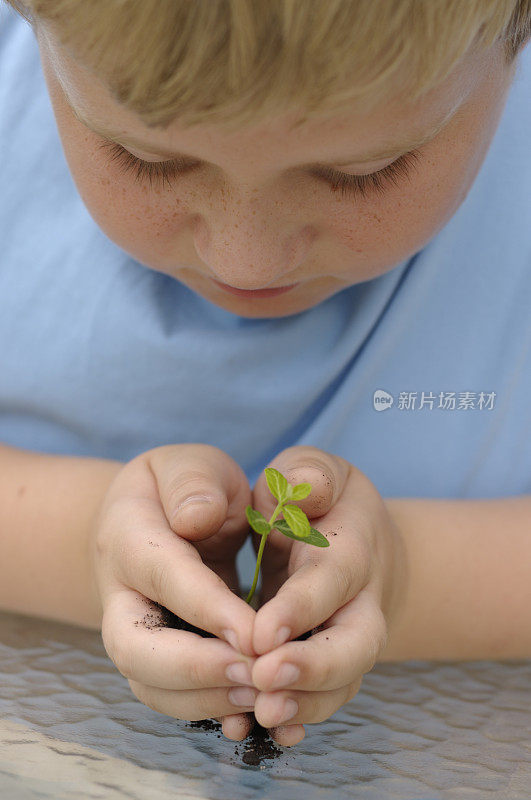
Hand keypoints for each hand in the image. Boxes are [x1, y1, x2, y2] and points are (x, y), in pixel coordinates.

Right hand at [89, 443, 259, 742]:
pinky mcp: (154, 659)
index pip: (165, 578)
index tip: (257, 634)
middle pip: (137, 649)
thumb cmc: (179, 487)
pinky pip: (170, 697)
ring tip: (262, 695)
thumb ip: (193, 482)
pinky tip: (251, 714)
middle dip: (196, 669)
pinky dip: (207, 710)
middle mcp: (120, 595)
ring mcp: (132, 632)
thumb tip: (197, 517)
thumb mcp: (188, 464)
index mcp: (128, 537)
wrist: (147, 519)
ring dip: (206, 698)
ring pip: (150, 684)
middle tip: (256, 674)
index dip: (208, 609)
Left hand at [248, 445, 406, 746]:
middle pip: (354, 645)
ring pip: (342, 683)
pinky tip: (267, 732)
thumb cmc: (318, 499)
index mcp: (349, 550)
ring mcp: (349, 639)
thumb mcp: (312, 470)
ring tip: (260, 715)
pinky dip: (300, 720)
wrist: (354, 541)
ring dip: (304, 704)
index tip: (260, 633)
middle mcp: (359, 602)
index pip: (331, 582)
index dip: (301, 609)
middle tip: (265, 681)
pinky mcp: (332, 665)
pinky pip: (325, 700)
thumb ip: (308, 474)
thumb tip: (304, 489)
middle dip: (313, 668)